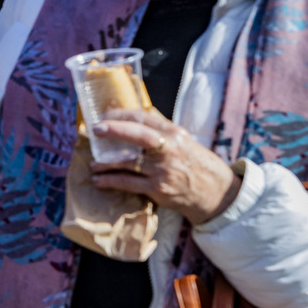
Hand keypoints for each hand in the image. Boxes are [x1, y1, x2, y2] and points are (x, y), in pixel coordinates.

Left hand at [88, 109, 240, 225]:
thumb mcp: (181, 140)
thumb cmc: (192, 162)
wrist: (214, 192)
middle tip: (95, 130)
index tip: (104, 115)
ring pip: (129, 163)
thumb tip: (131, 115)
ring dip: (106, 163)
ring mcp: (163, 170)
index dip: (121, 115)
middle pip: (139, 135)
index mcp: (174, 133)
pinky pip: (129, 183)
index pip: (144, 118)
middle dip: (115, 130)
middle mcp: (170, 149)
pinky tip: (99, 180)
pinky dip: (110, 181)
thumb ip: (159, 128)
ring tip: (94, 163)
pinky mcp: (158, 189)